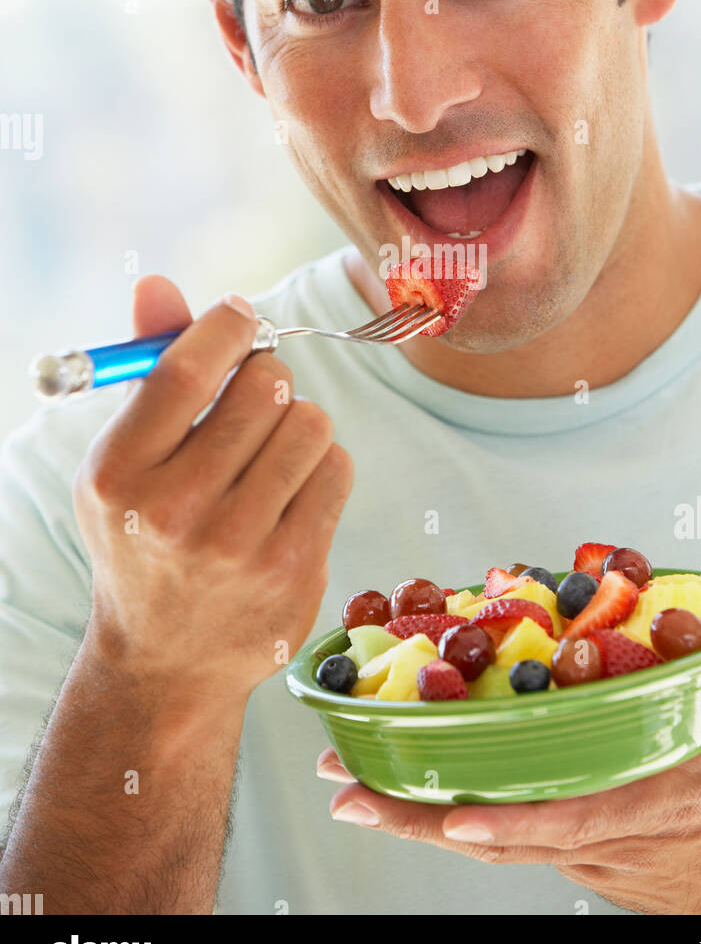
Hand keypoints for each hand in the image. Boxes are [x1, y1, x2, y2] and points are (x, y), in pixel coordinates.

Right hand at [73, 274, 353, 703]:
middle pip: (265, 387)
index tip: (242, 315)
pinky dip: (324, 467)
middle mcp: (175, 511)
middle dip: (269, 376)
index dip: (227, 326)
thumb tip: (157, 282)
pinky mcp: (295, 569)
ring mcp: (239, 546)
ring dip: (300, 424)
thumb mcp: (124, 459)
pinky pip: (339, 470)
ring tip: (271, 454)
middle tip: (257, 397)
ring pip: (312, 423)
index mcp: (118, 474)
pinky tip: (292, 493)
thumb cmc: (145, 535)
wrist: (166, 661)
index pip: (187, 370)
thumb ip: (148, 369)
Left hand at [320, 642, 700, 913]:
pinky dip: (448, 808)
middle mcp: (612, 833)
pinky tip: (403, 781)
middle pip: (505, 834)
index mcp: (664, 803)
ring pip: (494, 835)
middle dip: (423, 817)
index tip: (454, 812)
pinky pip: (505, 827)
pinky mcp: (576, 842)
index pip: (581, 817)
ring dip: (418, 812)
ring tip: (349, 781)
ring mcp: (587, 845)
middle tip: (348, 788)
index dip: (516, 819)